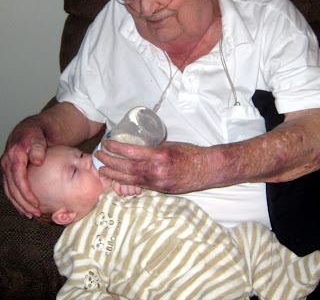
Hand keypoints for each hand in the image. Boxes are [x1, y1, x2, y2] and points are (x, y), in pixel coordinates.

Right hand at [1, 117, 46, 217]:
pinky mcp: (9, 172)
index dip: (26, 192)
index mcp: (14, 156)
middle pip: (12, 188)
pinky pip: (10, 189)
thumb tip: (37, 162)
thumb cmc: (35, 134)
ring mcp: (6, 168)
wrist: (28, 130)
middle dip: (23, 203)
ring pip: (10, 191)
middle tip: (36, 213)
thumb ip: (38, 148)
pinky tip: (25, 209)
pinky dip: (17, 200)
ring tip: (31, 215)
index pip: (18, 178)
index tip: (36, 202)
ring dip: (20, 204)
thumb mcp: (38, 138)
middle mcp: (7, 163)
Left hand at [96, 140, 213, 193]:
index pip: (130, 152)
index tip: (106, 144)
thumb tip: (137, 146)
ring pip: (128, 180)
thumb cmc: (190, 153)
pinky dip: (126, 182)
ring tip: (103, 169)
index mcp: (157, 156)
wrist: (206, 169)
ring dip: (113, 174)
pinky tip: (118, 179)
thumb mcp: (169, 145)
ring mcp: (156, 183)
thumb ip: (152, 147)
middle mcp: (155, 171)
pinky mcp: (159, 190)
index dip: (115, 148)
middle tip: (98, 156)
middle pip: (125, 168)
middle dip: (108, 162)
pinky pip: (138, 186)